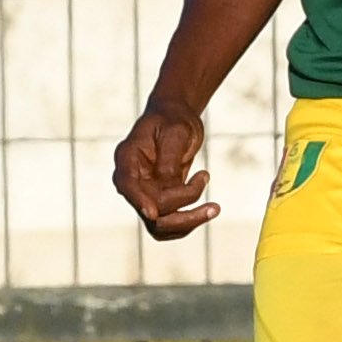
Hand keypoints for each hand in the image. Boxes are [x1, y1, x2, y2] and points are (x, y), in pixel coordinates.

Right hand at [112, 108, 220, 239]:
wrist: (177, 117)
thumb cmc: (174, 119)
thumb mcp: (177, 132)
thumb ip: (170, 160)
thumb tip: (169, 186)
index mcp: (128, 156)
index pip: (126, 184)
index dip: (138, 200)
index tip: (152, 214)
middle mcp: (132, 179)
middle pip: (148, 211)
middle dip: (181, 209)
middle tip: (211, 197)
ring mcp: (144, 192)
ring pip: (159, 224)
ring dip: (188, 221)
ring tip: (214, 208)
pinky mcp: (158, 200)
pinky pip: (171, 222)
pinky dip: (191, 219)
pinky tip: (208, 206)